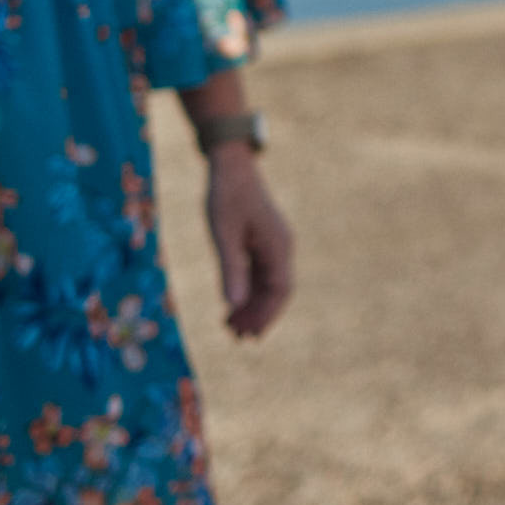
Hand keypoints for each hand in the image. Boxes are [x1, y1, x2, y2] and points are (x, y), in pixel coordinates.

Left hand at [205, 144, 293, 337]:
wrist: (231, 166)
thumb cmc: (226, 196)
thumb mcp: (223, 234)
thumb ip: (230, 269)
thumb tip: (234, 305)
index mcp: (278, 245)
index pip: (280, 289)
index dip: (267, 315)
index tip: (251, 335)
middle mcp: (281, 247)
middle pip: (277, 291)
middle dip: (259, 315)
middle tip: (237, 338)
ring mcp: (273, 244)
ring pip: (268, 284)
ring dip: (253, 306)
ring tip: (231, 327)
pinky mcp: (262, 242)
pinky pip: (260, 273)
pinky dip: (248, 291)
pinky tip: (232, 304)